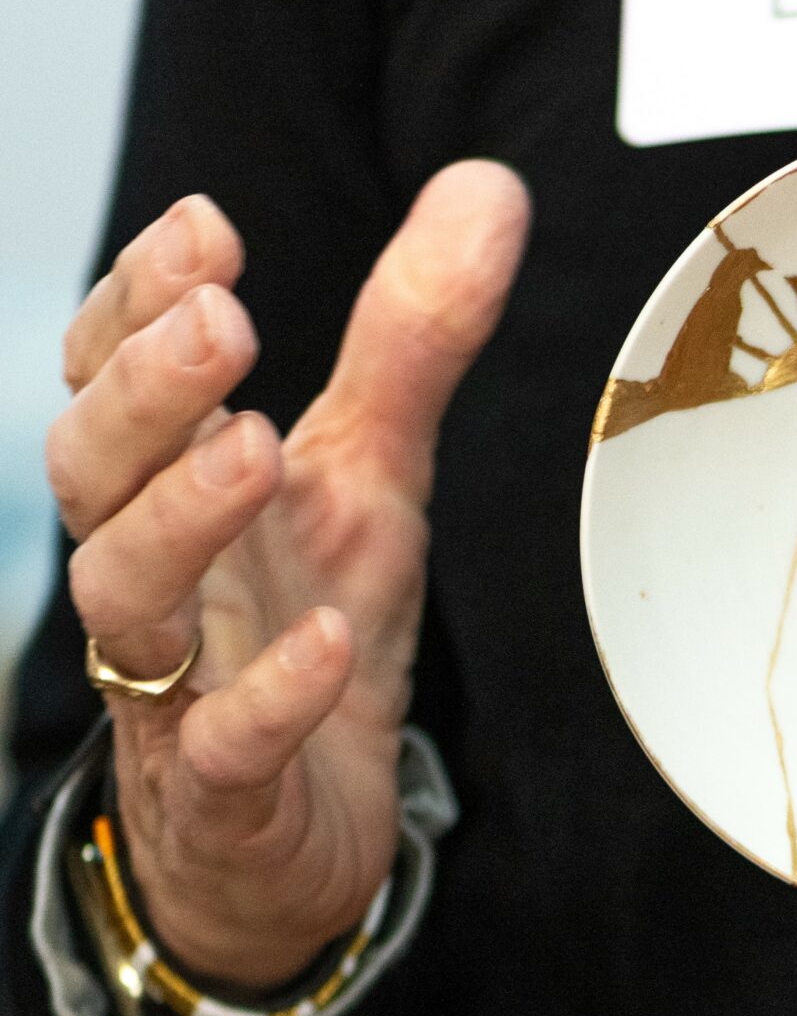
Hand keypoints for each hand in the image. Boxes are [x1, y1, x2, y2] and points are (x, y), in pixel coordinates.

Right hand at [45, 165, 530, 988]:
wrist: (300, 830)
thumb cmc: (312, 623)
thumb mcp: (372, 472)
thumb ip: (412, 337)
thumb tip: (488, 186)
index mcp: (177, 482)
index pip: (112, 374)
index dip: (137, 299)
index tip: (207, 229)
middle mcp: (156, 572)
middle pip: (90, 466)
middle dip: (143, 389)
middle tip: (224, 320)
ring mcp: (176, 683)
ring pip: (119, 594)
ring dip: (181, 517)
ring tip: (255, 447)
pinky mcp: (228, 789)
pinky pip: (224, 745)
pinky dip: (268, 695)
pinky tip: (328, 642)